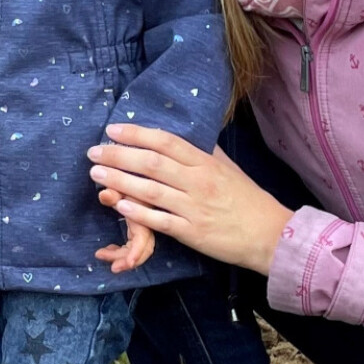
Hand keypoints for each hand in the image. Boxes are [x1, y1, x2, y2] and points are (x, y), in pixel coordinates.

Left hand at [87, 123, 294, 273]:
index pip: (166, 141)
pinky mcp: (192, 232)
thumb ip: (204, 152)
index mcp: (206, 163)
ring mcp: (194, 208)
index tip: (112, 129)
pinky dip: (138, 212)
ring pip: (150, 190)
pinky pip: (160, 221)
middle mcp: (198, 182)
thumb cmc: (247, 199)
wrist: (270, 234)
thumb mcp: (228, 168)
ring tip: (97, 174)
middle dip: (119, 155)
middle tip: (94, 151)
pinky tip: (118, 204)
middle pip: (151, 163)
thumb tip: (185, 133)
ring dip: (120, 180)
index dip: (136, 133)